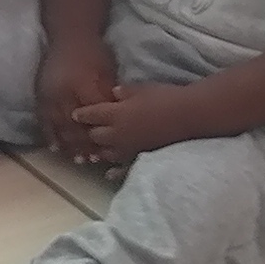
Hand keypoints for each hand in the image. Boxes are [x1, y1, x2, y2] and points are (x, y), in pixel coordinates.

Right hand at [34, 45, 120, 160]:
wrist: (69, 35)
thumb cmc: (95, 53)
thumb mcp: (109, 73)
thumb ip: (109, 97)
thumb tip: (116, 120)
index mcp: (84, 87)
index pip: (93, 120)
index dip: (99, 137)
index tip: (107, 151)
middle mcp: (64, 94)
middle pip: (74, 128)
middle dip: (84, 146)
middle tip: (93, 160)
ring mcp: (49, 96)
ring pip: (58, 127)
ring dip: (68, 146)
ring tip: (77, 159)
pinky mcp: (40, 96)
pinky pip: (44, 121)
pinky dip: (50, 136)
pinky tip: (56, 148)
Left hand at [60, 83, 176, 169]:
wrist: (189, 116)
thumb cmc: (166, 97)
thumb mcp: (143, 89)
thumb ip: (125, 92)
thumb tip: (113, 92)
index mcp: (116, 113)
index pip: (92, 115)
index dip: (82, 114)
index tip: (75, 114)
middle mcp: (117, 133)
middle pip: (95, 135)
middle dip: (89, 132)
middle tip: (87, 130)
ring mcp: (129, 148)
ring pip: (106, 153)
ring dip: (99, 150)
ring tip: (96, 149)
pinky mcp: (141, 158)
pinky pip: (123, 168)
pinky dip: (114, 172)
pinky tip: (108, 174)